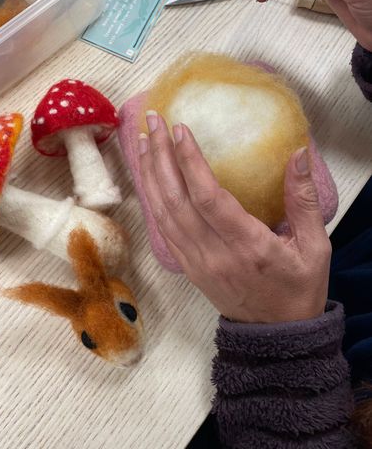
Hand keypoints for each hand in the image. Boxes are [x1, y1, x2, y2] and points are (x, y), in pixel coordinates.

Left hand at [138, 112, 331, 323]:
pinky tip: (147, 176)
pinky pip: (162, 228)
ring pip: (162, 213)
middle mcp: (214, 254)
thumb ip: (304, 200)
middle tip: (152, 121)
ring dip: (150, 174)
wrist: (276, 336)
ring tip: (142, 140)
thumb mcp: (315, 247)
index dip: (190, 162)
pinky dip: (151, 199)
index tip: (179, 130)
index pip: (209, 198)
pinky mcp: (187, 267)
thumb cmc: (297, 289)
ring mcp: (196, 262)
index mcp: (248, 246)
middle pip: (176, 200)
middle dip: (160, 157)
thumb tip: (298, 155)